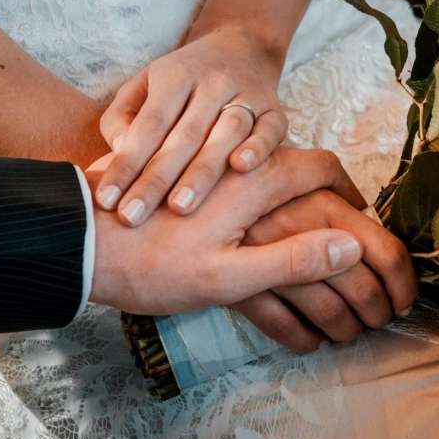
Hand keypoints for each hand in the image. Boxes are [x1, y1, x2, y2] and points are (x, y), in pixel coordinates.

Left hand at [87, 147, 366, 314]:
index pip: (321, 167)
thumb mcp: (225, 279)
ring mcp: (210, 164)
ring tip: (304, 221)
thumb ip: (290, 260)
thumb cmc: (149, 267)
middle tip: (345, 222)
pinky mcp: (187, 173)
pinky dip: (255, 186)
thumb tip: (351, 247)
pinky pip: (235, 169)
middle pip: (298, 160)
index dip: (350, 189)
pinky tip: (252, 219)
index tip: (362, 215)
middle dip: (327, 189)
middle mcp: (236, 162)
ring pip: (267, 162)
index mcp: (253, 182)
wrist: (77, 242)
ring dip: (291, 187)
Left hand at [96, 24, 287, 224]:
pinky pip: (270, 130)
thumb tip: (122, 153)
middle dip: (156, 180)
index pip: (148, 124)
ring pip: (225, 134)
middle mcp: (213, 82)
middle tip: (132, 216)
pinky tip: (240, 169)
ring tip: (179, 207)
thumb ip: (121, 118)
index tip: (106, 201)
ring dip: (202, 172)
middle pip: (183, 135)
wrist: (242, 45)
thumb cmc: (181, 78)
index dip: (126, 163)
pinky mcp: (276, 109)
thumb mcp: (143, 84)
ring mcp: (247, 95)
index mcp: (175, 75)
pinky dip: (257, 148)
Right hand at [233, 192, 417, 352]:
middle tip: (380, 317)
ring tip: (349, 329)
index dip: (405, 284)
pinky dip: (307, 341)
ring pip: (332, 316)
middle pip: (364, 290)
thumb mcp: (293, 181)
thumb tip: (378, 226)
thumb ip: (335, 202)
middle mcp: (298, 231)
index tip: (405, 298)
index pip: (386, 253)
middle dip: (380, 313)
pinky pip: (288, 331)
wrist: (179, 203)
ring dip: (348, 331)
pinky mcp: (241, 293)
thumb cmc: (246, 188)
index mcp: (321, 201)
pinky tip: (313, 337)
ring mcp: (268, 264)